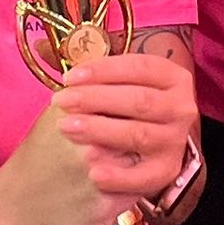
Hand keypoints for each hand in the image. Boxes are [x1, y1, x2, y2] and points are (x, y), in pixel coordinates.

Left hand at [60, 51, 199, 199]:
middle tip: (61, 101)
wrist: (146, 150)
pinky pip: (143, 177)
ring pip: (138, 134)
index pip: (141, 68)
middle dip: (97, 99)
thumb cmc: (124, 109)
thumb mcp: (115, 84)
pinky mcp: (166, 172)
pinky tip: (92, 172)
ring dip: (101, 131)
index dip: (104, 70)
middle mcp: (181, 109)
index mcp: (173, 78)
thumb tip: (42, 47)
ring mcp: (176, 142)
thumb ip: (88, 69)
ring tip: (68, 128)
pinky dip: (118, 176)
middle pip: (139, 100)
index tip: (69, 77)